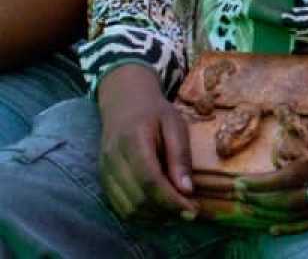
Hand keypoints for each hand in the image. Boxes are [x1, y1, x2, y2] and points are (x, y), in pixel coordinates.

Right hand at [97, 64, 197, 221]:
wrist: (124, 102)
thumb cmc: (155, 112)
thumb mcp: (175, 125)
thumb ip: (180, 156)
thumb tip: (187, 190)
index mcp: (133, 141)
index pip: (150, 181)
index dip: (171, 200)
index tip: (193, 209)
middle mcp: (113, 159)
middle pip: (138, 199)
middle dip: (165, 212)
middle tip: (189, 212)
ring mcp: (105, 171)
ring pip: (127, 208)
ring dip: (153, 217)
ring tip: (176, 212)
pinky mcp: (103, 180)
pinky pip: (119, 207)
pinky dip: (140, 215)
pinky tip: (159, 210)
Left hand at [232, 95, 307, 228]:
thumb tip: (283, 152)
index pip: (295, 173)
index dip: (265, 182)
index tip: (242, 181)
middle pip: (297, 197)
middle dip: (263, 199)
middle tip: (239, 193)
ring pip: (306, 211)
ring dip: (274, 212)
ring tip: (249, 207)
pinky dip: (297, 226)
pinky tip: (275, 228)